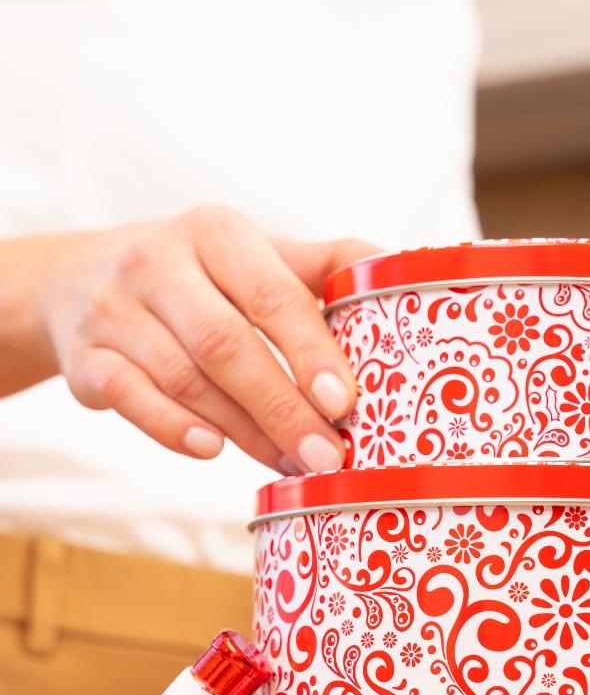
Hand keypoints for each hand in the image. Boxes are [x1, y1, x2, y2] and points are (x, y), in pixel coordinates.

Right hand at [38, 207, 373, 470]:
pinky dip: (171, 428)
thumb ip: (326, 266)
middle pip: (226, 344)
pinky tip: (211, 449)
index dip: (311, 350)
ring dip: (242, 429)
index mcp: (217, 233)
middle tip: (327, 455)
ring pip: (183, 379)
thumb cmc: (199, 275)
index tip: (346, 403)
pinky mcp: (85, 357)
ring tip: (288, 460)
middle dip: (282, 407)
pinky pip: (127, 398)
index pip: (272, 293)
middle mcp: (159, 262)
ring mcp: (115, 310)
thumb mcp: (254, 253)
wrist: (80, 277)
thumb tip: (404, 276)